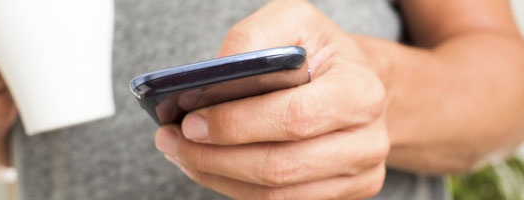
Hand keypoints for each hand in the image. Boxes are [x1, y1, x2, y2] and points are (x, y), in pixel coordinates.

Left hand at [155, 0, 388, 198]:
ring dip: (218, 176)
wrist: (353, 81)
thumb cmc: (318, 51)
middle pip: (280, 167)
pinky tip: (209, 165)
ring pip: (276, 194)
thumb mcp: (292, 21)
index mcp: (360, 92)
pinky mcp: (340, 196)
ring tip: (180, 152)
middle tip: (172, 140)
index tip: (191, 121)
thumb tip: (211, 80)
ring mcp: (357, 175)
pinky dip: (234, 187)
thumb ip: (252, 39)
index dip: (237, 124)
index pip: (293, 119)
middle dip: (215, 157)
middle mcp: (367, 141)